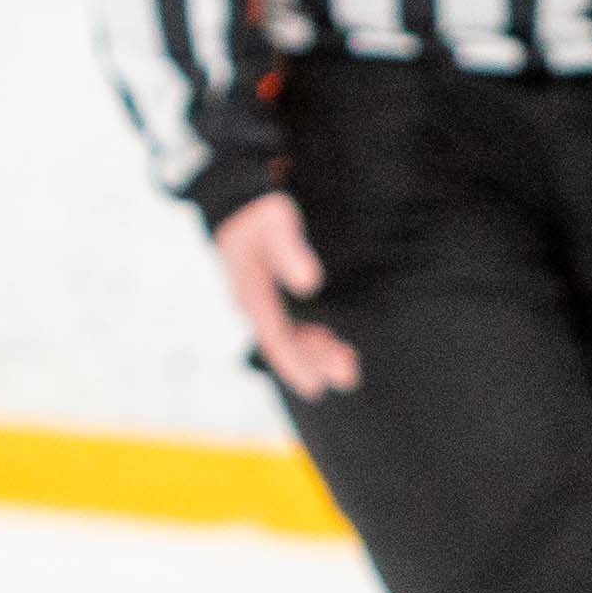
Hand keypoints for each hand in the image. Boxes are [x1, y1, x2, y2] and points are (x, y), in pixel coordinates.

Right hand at [212, 192, 358, 399]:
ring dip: (317, 355)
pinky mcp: (273, 301)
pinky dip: (314, 341)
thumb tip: (308, 282)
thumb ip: (290, 250)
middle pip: (284, 345)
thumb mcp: (274, 222)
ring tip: (349, 366)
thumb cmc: (260, 213)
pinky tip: (337, 346)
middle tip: (348, 375)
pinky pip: (292, 329)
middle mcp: (252, 305)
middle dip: (314, 363)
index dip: (294, 362)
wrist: (242, 205)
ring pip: (290, 339)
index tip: (316, 387)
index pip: (274, 336)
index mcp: (249, 292)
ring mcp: (262, 304)